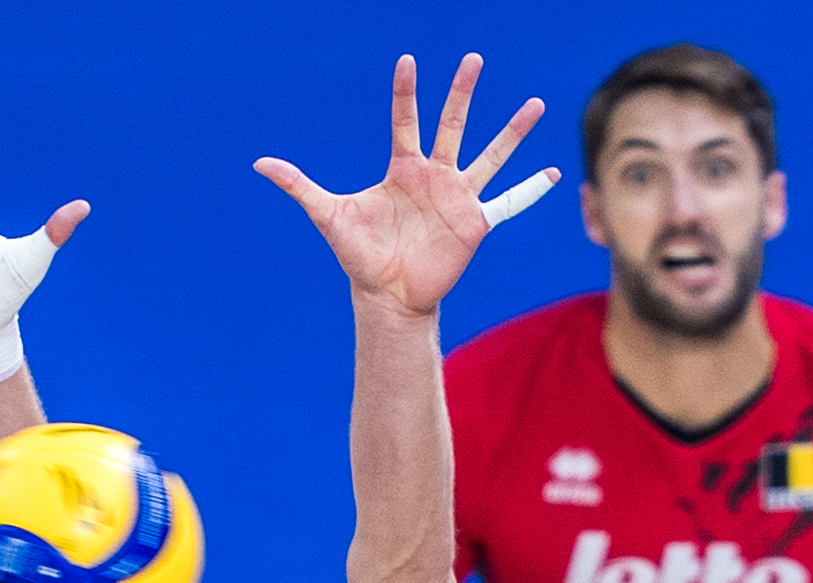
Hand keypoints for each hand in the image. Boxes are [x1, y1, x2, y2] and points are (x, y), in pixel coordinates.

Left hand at [258, 53, 557, 320]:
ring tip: (535, 104)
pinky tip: (553, 173)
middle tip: (473, 58)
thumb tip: (259, 164)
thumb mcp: (328, 214)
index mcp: (403, 168)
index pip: (405, 120)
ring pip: (490, 155)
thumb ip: (299, 186)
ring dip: (512, 131)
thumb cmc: (359, 255)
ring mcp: (458, 196)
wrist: (387, 294)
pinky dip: (530, 190)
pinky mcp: (475, 223)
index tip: (407, 60)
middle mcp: (434, 175)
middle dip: (462, 91)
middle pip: (453, 124)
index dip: (406, 92)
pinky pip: (508, 203)